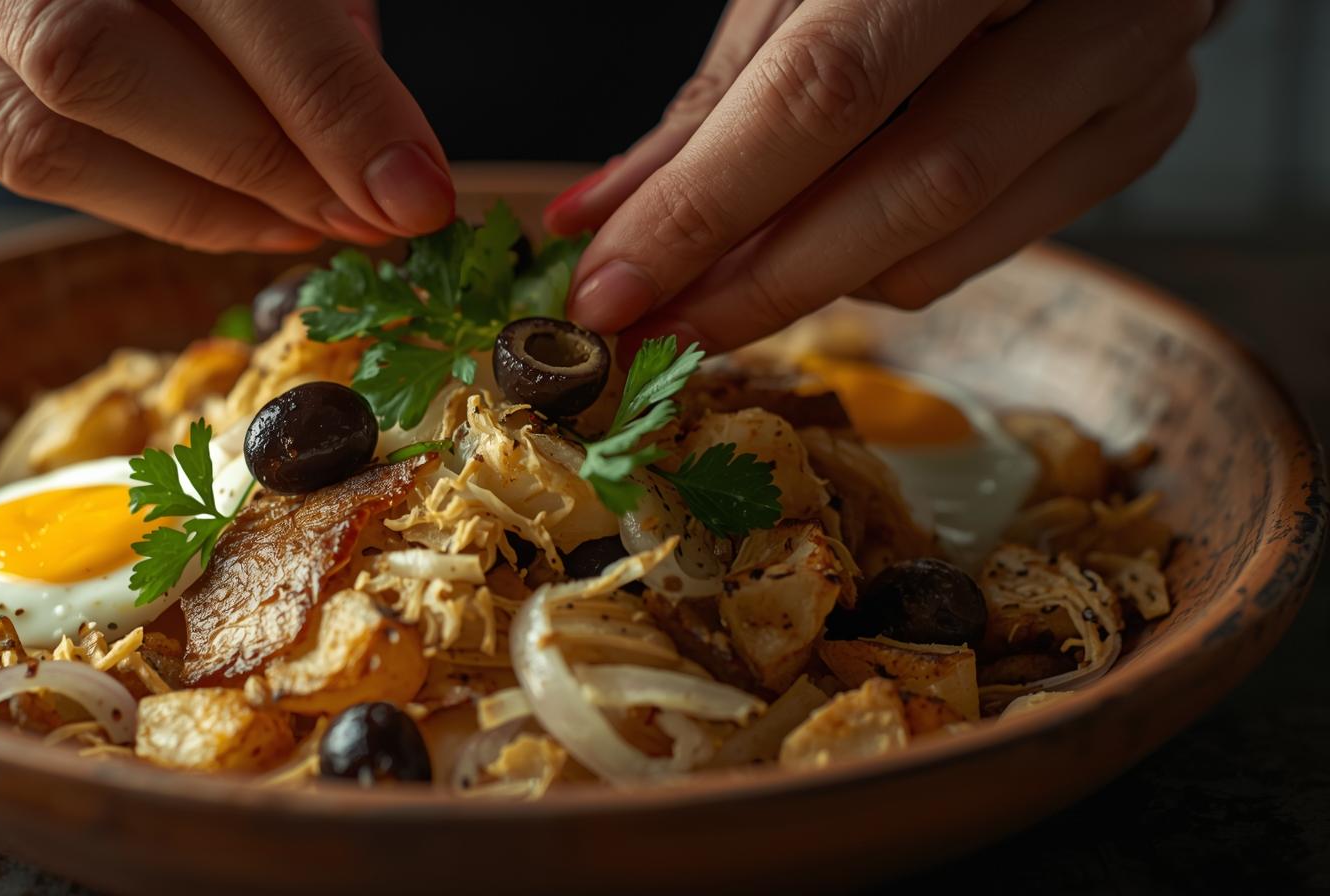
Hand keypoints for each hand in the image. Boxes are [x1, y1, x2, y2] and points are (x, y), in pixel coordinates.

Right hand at [0, 0, 454, 252]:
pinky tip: (238, 212)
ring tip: (311, 223)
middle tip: (369, 218)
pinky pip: (17, 157)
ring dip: (203, 207)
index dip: (328, 98)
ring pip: (45, 137)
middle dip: (260, 163)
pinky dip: (148, 201)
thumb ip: (306, 7)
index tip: (415, 188)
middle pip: (100, 64)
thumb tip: (376, 142)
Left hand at [548, 0, 1210, 352]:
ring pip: (955, 235)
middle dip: (759, 281)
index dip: (707, 206)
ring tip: (717, 287)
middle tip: (653, 332)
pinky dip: (885, 264)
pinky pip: (991, 243)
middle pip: (914, 188)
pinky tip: (824, 243)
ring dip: (813, 284)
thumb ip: (715, 100)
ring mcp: (1136, 65)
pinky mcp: (1146, 123)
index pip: (826, 94)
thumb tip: (602, 222)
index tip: (610, 291)